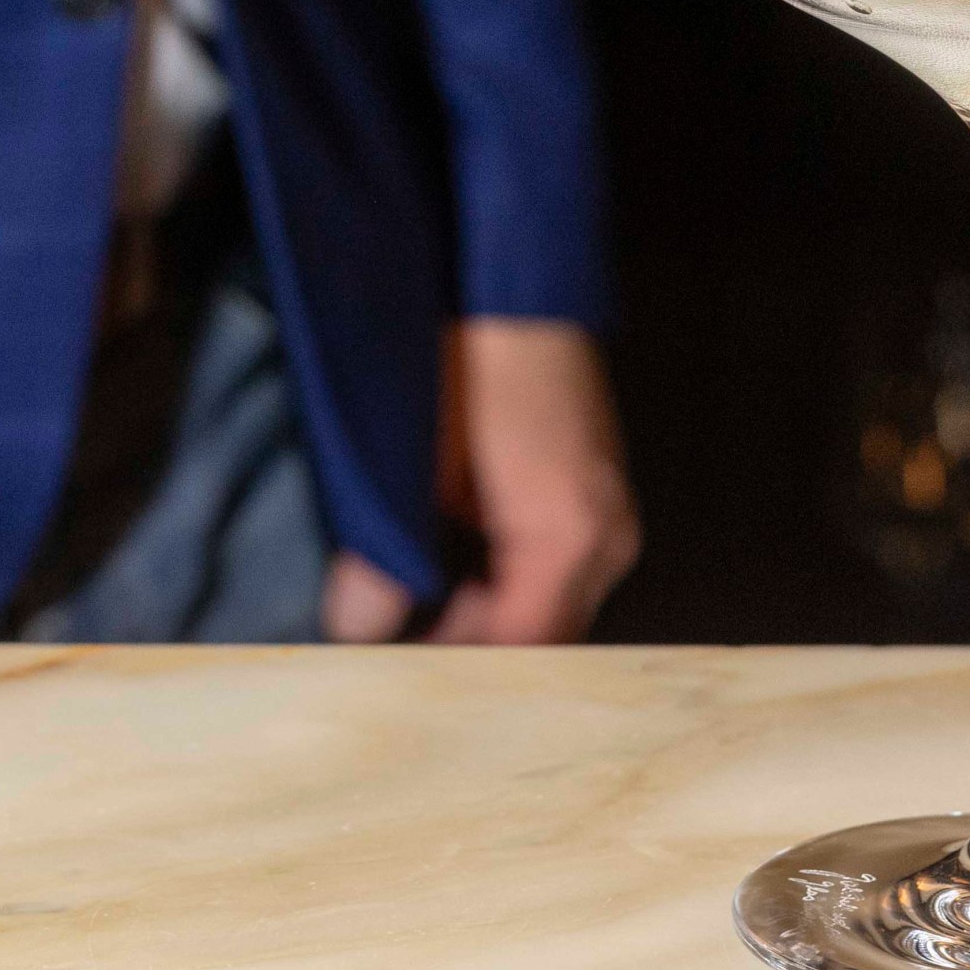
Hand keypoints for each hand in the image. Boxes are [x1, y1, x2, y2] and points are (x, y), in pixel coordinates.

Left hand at [322, 318, 641, 644]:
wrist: (515, 288)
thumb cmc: (473, 359)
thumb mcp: (418, 466)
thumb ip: (391, 556)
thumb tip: (358, 623)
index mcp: (567, 536)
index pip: (521, 648)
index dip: (460, 671)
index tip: (409, 681)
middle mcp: (606, 537)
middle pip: (547, 638)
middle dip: (479, 652)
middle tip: (409, 658)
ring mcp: (611, 516)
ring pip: (558, 609)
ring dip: (498, 623)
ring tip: (430, 622)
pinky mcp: (600, 495)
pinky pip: (565, 572)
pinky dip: (516, 588)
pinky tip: (465, 580)